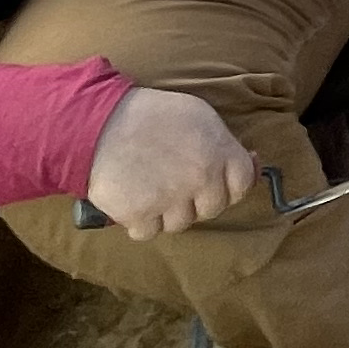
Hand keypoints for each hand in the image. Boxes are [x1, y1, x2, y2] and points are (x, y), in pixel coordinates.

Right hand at [85, 86, 259, 235]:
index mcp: (219, 152)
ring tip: (151, 187)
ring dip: (168, 212)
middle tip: (175, 181)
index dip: (231, 185)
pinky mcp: (140, 216)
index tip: (216, 181)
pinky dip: (141, 222)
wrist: (98, 124)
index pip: (243, 184)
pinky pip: (149, 232)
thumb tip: (250, 162)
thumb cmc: (151, 115)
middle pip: (213, 208)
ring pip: (181, 224)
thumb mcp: (199, 116)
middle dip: (197, 199)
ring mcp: (171, 201)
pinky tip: (133, 200)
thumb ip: (223, 143)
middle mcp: (201, 179)